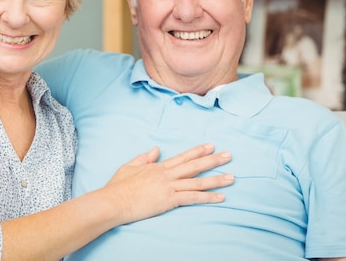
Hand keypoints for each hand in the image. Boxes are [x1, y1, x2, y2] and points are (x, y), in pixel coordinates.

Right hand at [104, 144, 233, 223]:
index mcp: (158, 166)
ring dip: (216, 179)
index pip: (183, 157)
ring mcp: (169, 186)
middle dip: (213, 160)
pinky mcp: (170, 199)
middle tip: (229, 155)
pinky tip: (220, 197)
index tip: (211, 146)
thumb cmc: (118, 186)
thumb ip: (144, 157)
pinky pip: (193, 197)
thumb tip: (156, 149)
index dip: (198, 151)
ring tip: (231, 177)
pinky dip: (208, 197)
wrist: (114, 201)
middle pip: (194, 165)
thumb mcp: (130, 166)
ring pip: (198, 181)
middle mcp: (167, 174)